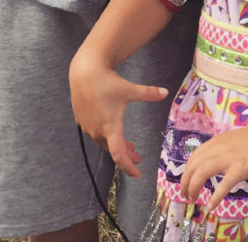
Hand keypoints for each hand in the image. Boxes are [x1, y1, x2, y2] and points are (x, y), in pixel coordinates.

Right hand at [69, 53, 168, 178]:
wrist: (84, 73)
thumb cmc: (108, 82)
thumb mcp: (130, 89)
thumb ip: (148, 93)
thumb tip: (166, 92)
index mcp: (110, 127)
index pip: (119, 155)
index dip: (128, 166)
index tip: (137, 173)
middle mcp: (98, 131)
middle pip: (112, 149)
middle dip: (126, 155)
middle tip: (137, 157)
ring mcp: (88, 126)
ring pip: (103, 141)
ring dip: (115, 144)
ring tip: (128, 145)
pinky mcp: (82, 120)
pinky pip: (95, 133)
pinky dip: (106, 136)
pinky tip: (110, 129)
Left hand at [179, 124, 247, 211]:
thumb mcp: (234, 140)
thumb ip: (222, 149)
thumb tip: (213, 163)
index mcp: (217, 141)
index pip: (194, 157)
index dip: (187, 172)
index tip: (187, 182)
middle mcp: (219, 148)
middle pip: (194, 166)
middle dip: (186, 182)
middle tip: (187, 195)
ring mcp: (230, 158)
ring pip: (202, 173)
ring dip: (194, 188)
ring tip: (194, 199)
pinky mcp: (241, 169)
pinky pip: (224, 185)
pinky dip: (215, 197)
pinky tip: (211, 205)